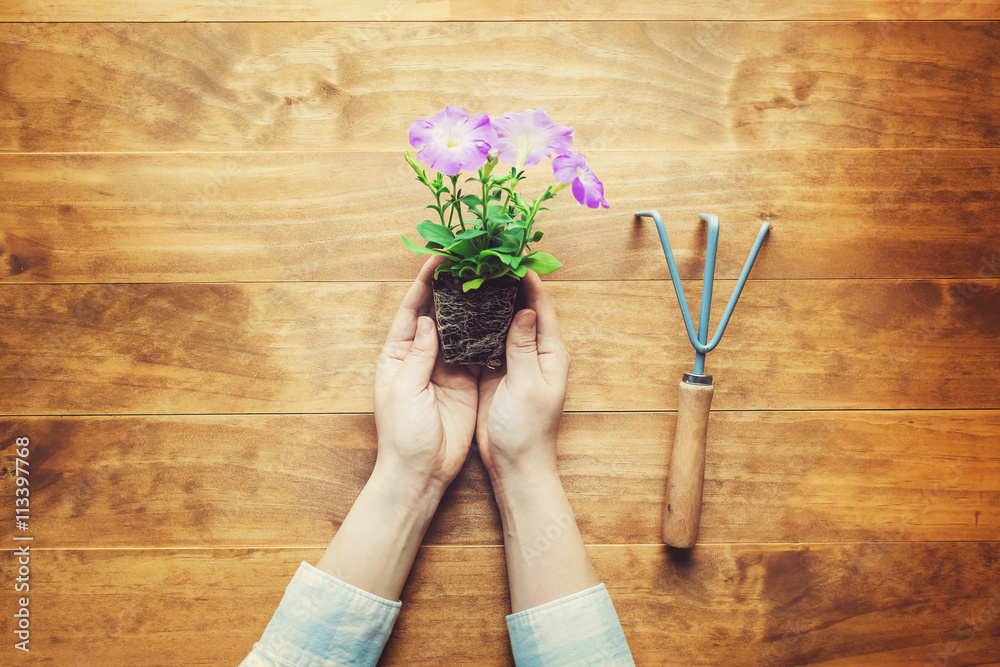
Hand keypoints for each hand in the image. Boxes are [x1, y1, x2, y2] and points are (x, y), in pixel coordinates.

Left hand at [374, 256, 479, 491]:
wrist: (422, 471)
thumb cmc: (403, 434)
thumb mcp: (404, 390)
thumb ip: (418, 355)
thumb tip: (428, 321)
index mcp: (397, 356)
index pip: (410, 311)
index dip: (423, 284)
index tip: (439, 259)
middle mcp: (421, 357)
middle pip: (438, 314)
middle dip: (451, 289)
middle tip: (471, 262)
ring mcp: (446, 369)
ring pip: (461, 330)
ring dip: (473, 308)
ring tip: (490, 280)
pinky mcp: (467, 382)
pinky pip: (478, 352)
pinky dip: (488, 334)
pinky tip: (502, 314)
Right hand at [476, 270, 569, 482]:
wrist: (514, 463)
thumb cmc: (526, 429)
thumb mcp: (527, 384)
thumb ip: (524, 347)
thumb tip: (524, 310)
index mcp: (549, 353)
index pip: (541, 307)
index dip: (527, 282)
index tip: (510, 257)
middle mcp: (533, 352)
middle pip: (520, 309)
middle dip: (505, 285)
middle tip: (484, 259)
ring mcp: (512, 361)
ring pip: (500, 322)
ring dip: (488, 302)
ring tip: (470, 276)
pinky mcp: (493, 371)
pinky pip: (484, 340)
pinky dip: (475, 324)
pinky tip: (459, 309)